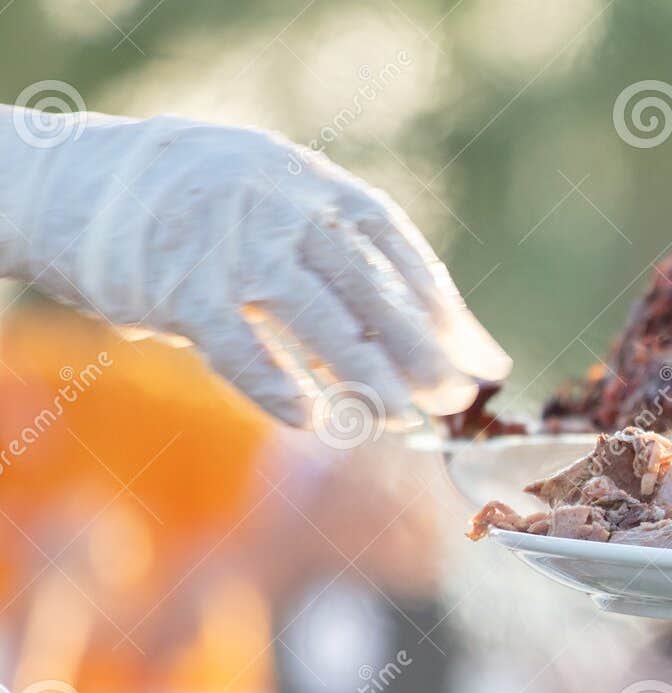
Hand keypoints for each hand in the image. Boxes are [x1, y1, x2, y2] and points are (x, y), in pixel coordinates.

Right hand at [0, 108, 509, 425]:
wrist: (79, 181)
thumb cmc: (204, 210)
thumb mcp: (280, 205)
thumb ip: (344, 260)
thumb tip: (436, 340)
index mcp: (314, 185)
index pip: (399, 250)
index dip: (445, 310)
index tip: (482, 360)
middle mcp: (280, 207)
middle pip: (371, 290)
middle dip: (422, 352)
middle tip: (454, 400)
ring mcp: (229, 245)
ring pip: (319, 322)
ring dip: (367, 378)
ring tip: (400, 419)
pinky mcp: (178, 287)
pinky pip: (239, 348)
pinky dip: (277, 387)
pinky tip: (313, 422)